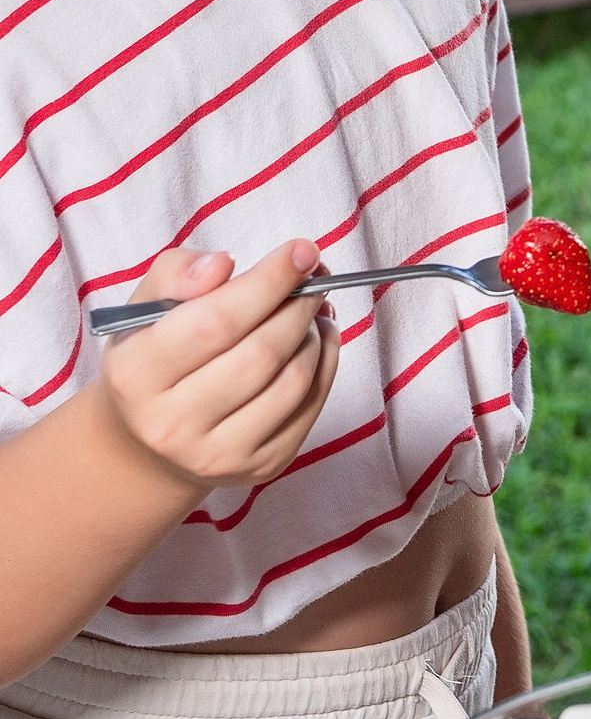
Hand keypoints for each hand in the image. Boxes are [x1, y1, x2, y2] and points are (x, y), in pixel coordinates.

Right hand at [97, 242, 340, 488]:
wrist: (151, 439)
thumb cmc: (156, 355)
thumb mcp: (146, 308)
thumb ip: (178, 275)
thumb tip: (222, 265)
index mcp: (136, 376)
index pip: (216, 322)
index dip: (268, 281)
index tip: (302, 251)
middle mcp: (172, 424)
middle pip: (262, 351)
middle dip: (298, 304)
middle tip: (312, 275)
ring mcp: (218, 453)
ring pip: (295, 379)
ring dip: (314, 333)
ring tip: (310, 308)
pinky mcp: (260, 466)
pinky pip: (313, 405)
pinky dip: (326, 362)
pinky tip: (314, 340)